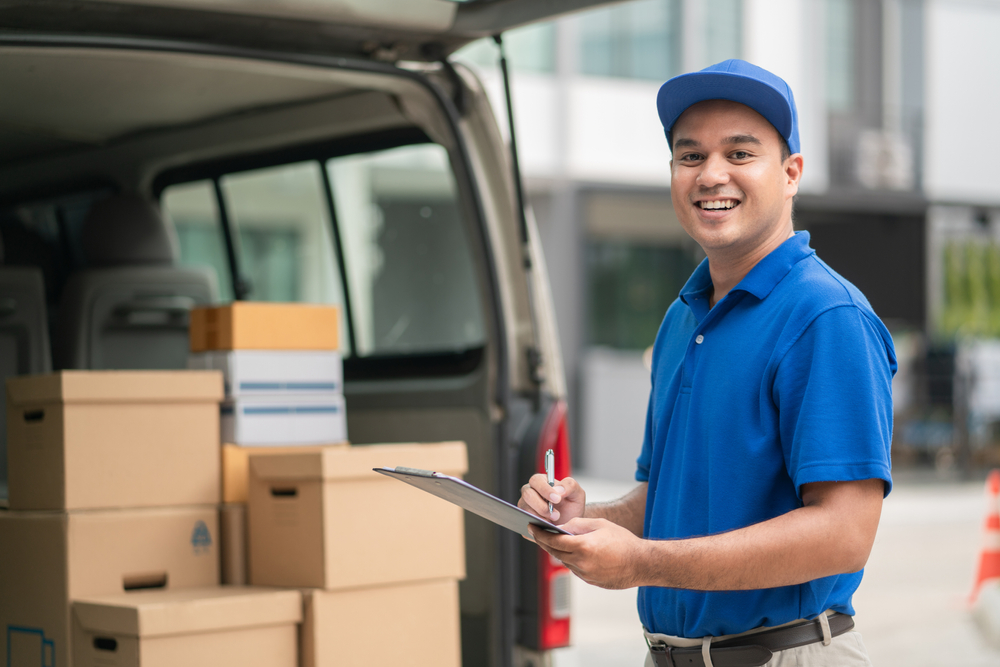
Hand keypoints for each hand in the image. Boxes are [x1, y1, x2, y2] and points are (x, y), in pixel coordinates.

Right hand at [518, 474, 585, 523]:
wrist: (571, 522)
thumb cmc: (572, 504)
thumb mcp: (577, 492)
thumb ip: (569, 486)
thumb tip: (557, 490)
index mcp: (542, 481)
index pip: (536, 480)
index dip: (545, 490)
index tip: (557, 499)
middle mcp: (530, 492)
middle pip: (527, 495)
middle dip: (542, 506)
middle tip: (556, 515)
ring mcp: (525, 506)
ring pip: (525, 510)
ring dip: (540, 517)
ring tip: (553, 522)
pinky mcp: (525, 520)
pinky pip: (525, 523)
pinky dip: (536, 527)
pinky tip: (547, 528)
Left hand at [529, 517, 647, 589]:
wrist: (642, 564)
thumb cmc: (623, 541)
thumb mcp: (600, 525)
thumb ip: (578, 525)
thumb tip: (561, 527)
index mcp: (583, 547)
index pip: (553, 541)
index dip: (540, 534)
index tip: (531, 527)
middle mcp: (582, 563)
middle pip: (555, 552)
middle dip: (544, 542)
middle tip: (536, 533)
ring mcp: (585, 574)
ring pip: (564, 561)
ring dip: (558, 551)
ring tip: (553, 541)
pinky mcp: (590, 581)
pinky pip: (575, 568)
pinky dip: (570, 559)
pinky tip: (572, 552)